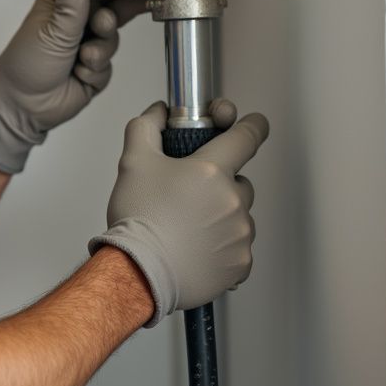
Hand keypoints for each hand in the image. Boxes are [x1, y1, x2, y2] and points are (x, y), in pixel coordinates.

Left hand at [0, 0, 144, 173]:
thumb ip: (71, 2)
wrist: (22, 107)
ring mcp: (89, 42)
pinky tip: (78, 75)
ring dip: (100, 48)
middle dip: (110, 18)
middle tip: (101, 23)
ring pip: (113, 37)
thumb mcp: (51, 29)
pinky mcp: (97, 67)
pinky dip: (95, 70)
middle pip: (112, 6)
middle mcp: (79, 18)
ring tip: (83, 57)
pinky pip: (111, 64)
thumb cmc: (25, 63)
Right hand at [90, 101, 268, 326]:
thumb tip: (159, 112)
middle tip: (189, 197)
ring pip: (239, 216)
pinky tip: (196, 249)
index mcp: (212, 170)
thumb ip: (147, 127)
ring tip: (187, 228)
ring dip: (221, 217)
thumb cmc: (137, 220)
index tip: (252, 124)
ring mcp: (240, 234)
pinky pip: (238, 248)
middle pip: (239, 181)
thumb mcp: (133, 161)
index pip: (247, 136)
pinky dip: (222, 248)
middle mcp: (233, 200)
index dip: (251, 125)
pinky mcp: (240, 264)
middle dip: (220, 184)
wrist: (137, 273)